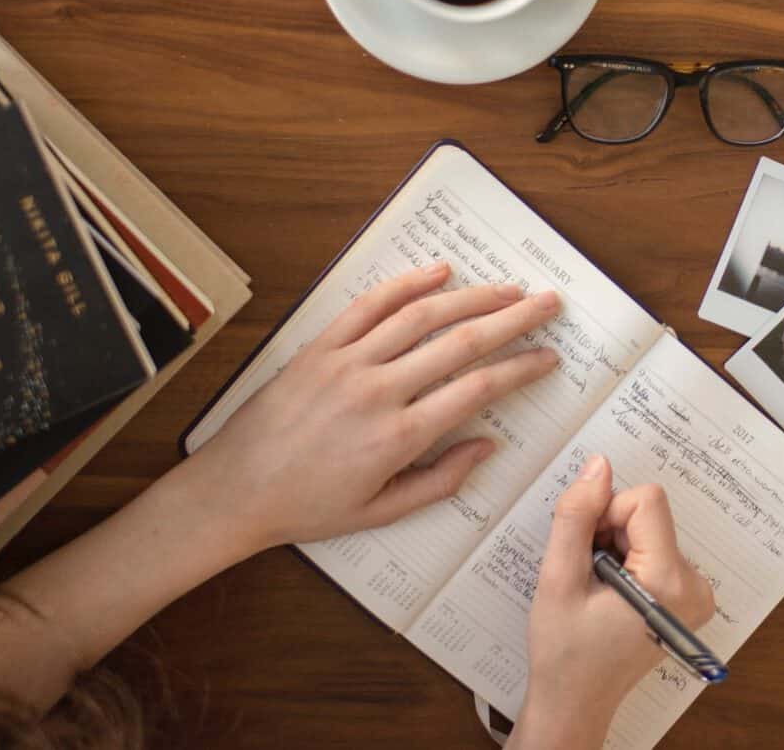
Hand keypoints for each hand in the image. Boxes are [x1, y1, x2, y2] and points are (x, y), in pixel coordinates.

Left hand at [188, 260, 560, 553]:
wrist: (234, 490)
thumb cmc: (309, 507)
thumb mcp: (381, 512)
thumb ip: (440, 481)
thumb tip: (488, 446)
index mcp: (398, 438)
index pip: (477, 389)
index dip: (521, 369)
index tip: (548, 357)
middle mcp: (378, 392)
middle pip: (461, 342)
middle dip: (513, 319)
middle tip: (548, 304)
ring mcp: (347, 363)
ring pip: (421, 316)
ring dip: (472, 297)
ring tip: (508, 288)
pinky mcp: (320, 347)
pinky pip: (369, 306)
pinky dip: (406, 284)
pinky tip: (440, 272)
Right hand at [514, 455, 715, 749]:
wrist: (576, 702)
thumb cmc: (564, 652)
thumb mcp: (558, 579)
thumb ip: (577, 516)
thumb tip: (599, 465)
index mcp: (669, 582)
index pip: (646, 501)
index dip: (606, 514)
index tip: (587, 551)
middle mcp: (695, 585)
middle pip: (649, 514)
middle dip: (610, 532)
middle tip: (588, 575)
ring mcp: (696, 593)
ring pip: (650, 528)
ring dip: (616, 546)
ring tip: (597, 589)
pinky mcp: (688, 596)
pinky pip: (656, 547)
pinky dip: (628, 559)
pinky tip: (610, 592)